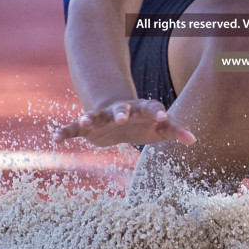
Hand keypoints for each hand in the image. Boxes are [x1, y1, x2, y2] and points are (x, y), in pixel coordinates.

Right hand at [52, 99, 196, 148]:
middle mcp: (121, 111)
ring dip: (90, 116)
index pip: (151, 108)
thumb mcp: (159, 128)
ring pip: (96, 114)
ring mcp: (102, 116)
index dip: (157, 113)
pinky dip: (64, 132)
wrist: (117, 116)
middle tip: (123, 117)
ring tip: (83, 119)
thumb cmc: (144, 123)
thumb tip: (194, 140)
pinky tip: (54, 139)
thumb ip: (175, 131)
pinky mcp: (87, 126)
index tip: (162, 118)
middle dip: (122, 112)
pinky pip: (74, 128)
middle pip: (122, 108)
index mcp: (141, 110)